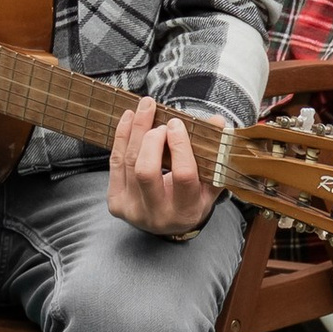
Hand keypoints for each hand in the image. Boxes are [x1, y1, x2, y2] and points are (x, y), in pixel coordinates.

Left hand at [108, 94, 215, 239]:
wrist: (168, 224)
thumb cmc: (193, 199)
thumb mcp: (210, 181)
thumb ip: (217, 153)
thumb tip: (217, 120)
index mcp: (186, 210)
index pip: (182, 175)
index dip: (179, 146)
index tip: (177, 124)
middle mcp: (157, 214)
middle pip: (146, 170)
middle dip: (152, 138)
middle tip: (163, 120)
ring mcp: (132, 210)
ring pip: (129, 162)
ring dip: (136, 130)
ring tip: (145, 107)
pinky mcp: (116, 202)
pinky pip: (116, 163)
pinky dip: (121, 137)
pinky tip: (129, 118)